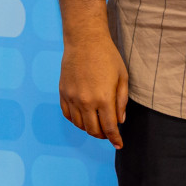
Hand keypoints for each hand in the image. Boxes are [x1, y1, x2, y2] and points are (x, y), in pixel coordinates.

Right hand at [60, 30, 129, 147]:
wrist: (84, 41)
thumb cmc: (108, 56)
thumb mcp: (122, 77)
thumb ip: (122, 101)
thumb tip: (120, 120)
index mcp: (104, 98)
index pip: (109, 127)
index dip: (115, 139)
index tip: (119, 145)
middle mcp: (86, 101)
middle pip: (93, 130)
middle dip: (103, 136)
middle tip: (109, 134)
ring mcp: (72, 98)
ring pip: (80, 125)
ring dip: (89, 129)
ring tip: (97, 126)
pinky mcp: (63, 93)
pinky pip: (68, 115)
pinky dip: (76, 121)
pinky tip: (83, 118)